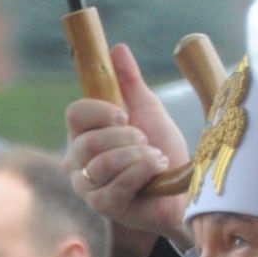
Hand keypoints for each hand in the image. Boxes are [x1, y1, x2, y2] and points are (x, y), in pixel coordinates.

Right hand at [65, 43, 194, 245]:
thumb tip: (117, 49)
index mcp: (83, 135)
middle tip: (146, 142)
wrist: (183, 189)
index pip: (74, 114)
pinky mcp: (102, 207)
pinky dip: (143, 173)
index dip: (101, 111)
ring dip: (138, 156)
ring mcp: (87, 187)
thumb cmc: (162, 152)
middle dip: (127, 138)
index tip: (124, 114)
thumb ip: (129, 82)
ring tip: (155, 158)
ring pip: (102, 163)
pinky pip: (116, 186)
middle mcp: (77, 162)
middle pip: (88, 141)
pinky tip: (155, 174)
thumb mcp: (148, 111)